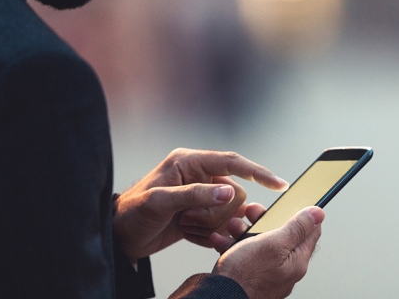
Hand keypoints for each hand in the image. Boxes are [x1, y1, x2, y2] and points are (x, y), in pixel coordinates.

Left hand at [114, 149, 287, 259]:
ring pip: (228, 211)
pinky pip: (219, 225)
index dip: (258, 172)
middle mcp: (198, 175)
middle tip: (188, 220)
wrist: (118, 237)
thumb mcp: (161, 202)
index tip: (280, 185)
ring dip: (209, 224)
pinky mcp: (199, 214)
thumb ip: (195, 195)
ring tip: (184, 226)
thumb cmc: (132, 213)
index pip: (232, 162)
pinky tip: (185, 233)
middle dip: (216, 212)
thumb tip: (229, 191)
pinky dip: (205, 234)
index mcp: (189, 162)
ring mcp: (200, 196)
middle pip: (233, 192)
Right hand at [214, 207, 323, 298]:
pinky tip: (221, 241)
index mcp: (296, 261)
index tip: (287, 203)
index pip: (309, 232)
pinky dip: (232, 247)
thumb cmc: (245, 277)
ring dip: (244, 231)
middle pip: (281, 236)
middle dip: (264, 220)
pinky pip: (244, 257)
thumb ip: (296, 228)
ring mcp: (266, 275)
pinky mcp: (249, 279)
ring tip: (232, 226)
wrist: (218, 298)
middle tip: (251, 211)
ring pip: (259, 245)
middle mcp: (284, 270)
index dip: (300, 213)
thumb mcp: (273, 244)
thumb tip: (318, 214)